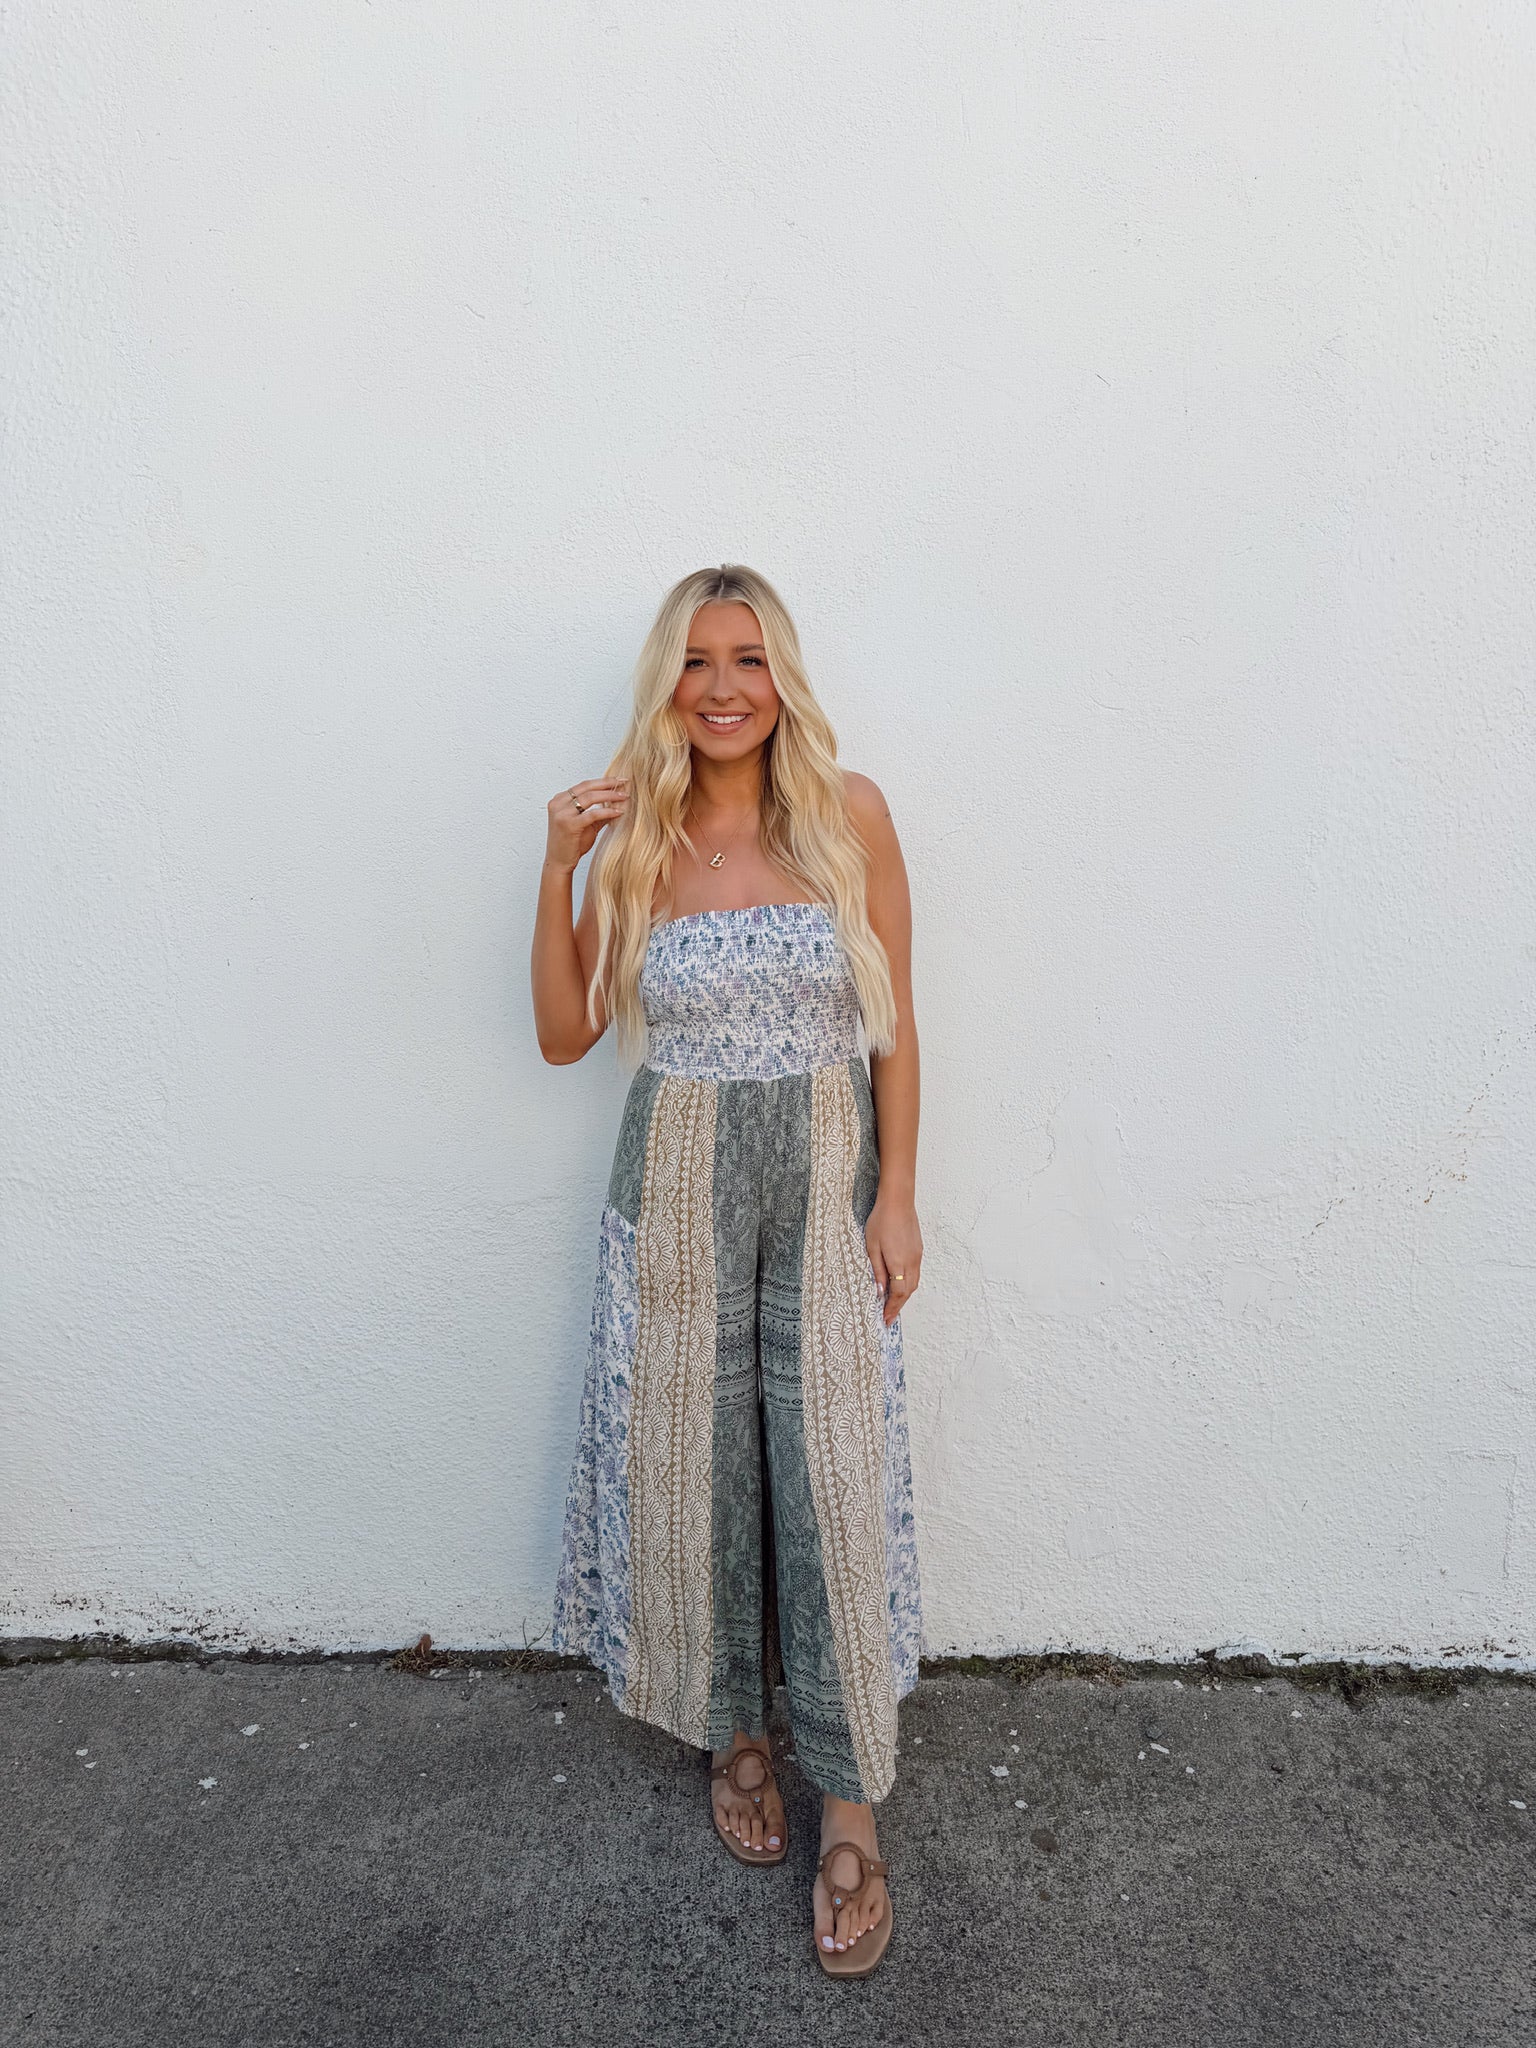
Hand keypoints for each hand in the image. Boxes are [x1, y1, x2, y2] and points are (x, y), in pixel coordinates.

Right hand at [545, 777, 628, 872]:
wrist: (559, 863)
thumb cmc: (571, 844)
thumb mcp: (586, 824)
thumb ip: (598, 812)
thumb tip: (618, 802)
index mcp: (559, 800)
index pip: (584, 785)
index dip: (603, 781)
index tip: (618, 780)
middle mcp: (558, 803)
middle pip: (587, 787)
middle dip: (608, 784)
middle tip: (624, 782)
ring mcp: (562, 813)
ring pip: (590, 797)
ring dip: (609, 795)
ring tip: (624, 796)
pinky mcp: (569, 824)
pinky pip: (592, 814)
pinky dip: (607, 811)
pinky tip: (618, 812)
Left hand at [865, 1196, 921, 1326]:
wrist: (898, 1201)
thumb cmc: (881, 1221)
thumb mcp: (872, 1247)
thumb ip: (877, 1270)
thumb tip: (880, 1291)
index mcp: (899, 1263)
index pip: (898, 1294)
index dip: (892, 1308)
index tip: (885, 1319)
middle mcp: (912, 1262)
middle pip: (908, 1292)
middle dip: (898, 1306)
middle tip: (888, 1316)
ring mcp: (917, 1256)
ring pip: (913, 1283)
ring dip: (904, 1296)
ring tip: (892, 1304)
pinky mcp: (918, 1250)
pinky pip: (915, 1273)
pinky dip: (908, 1284)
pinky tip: (899, 1284)